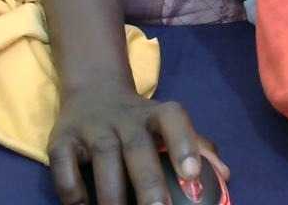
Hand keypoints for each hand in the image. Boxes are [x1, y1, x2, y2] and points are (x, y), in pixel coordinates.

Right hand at [48, 83, 228, 204]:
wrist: (93, 92)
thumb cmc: (140, 121)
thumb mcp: (169, 125)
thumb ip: (198, 147)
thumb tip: (226, 176)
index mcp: (155, 114)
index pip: (173, 119)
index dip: (185, 144)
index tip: (193, 175)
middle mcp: (125, 118)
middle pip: (138, 146)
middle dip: (149, 182)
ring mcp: (92, 127)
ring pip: (103, 158)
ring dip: (112, 194)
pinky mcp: (61, 140)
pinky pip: (65, 167)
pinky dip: (74, 191)